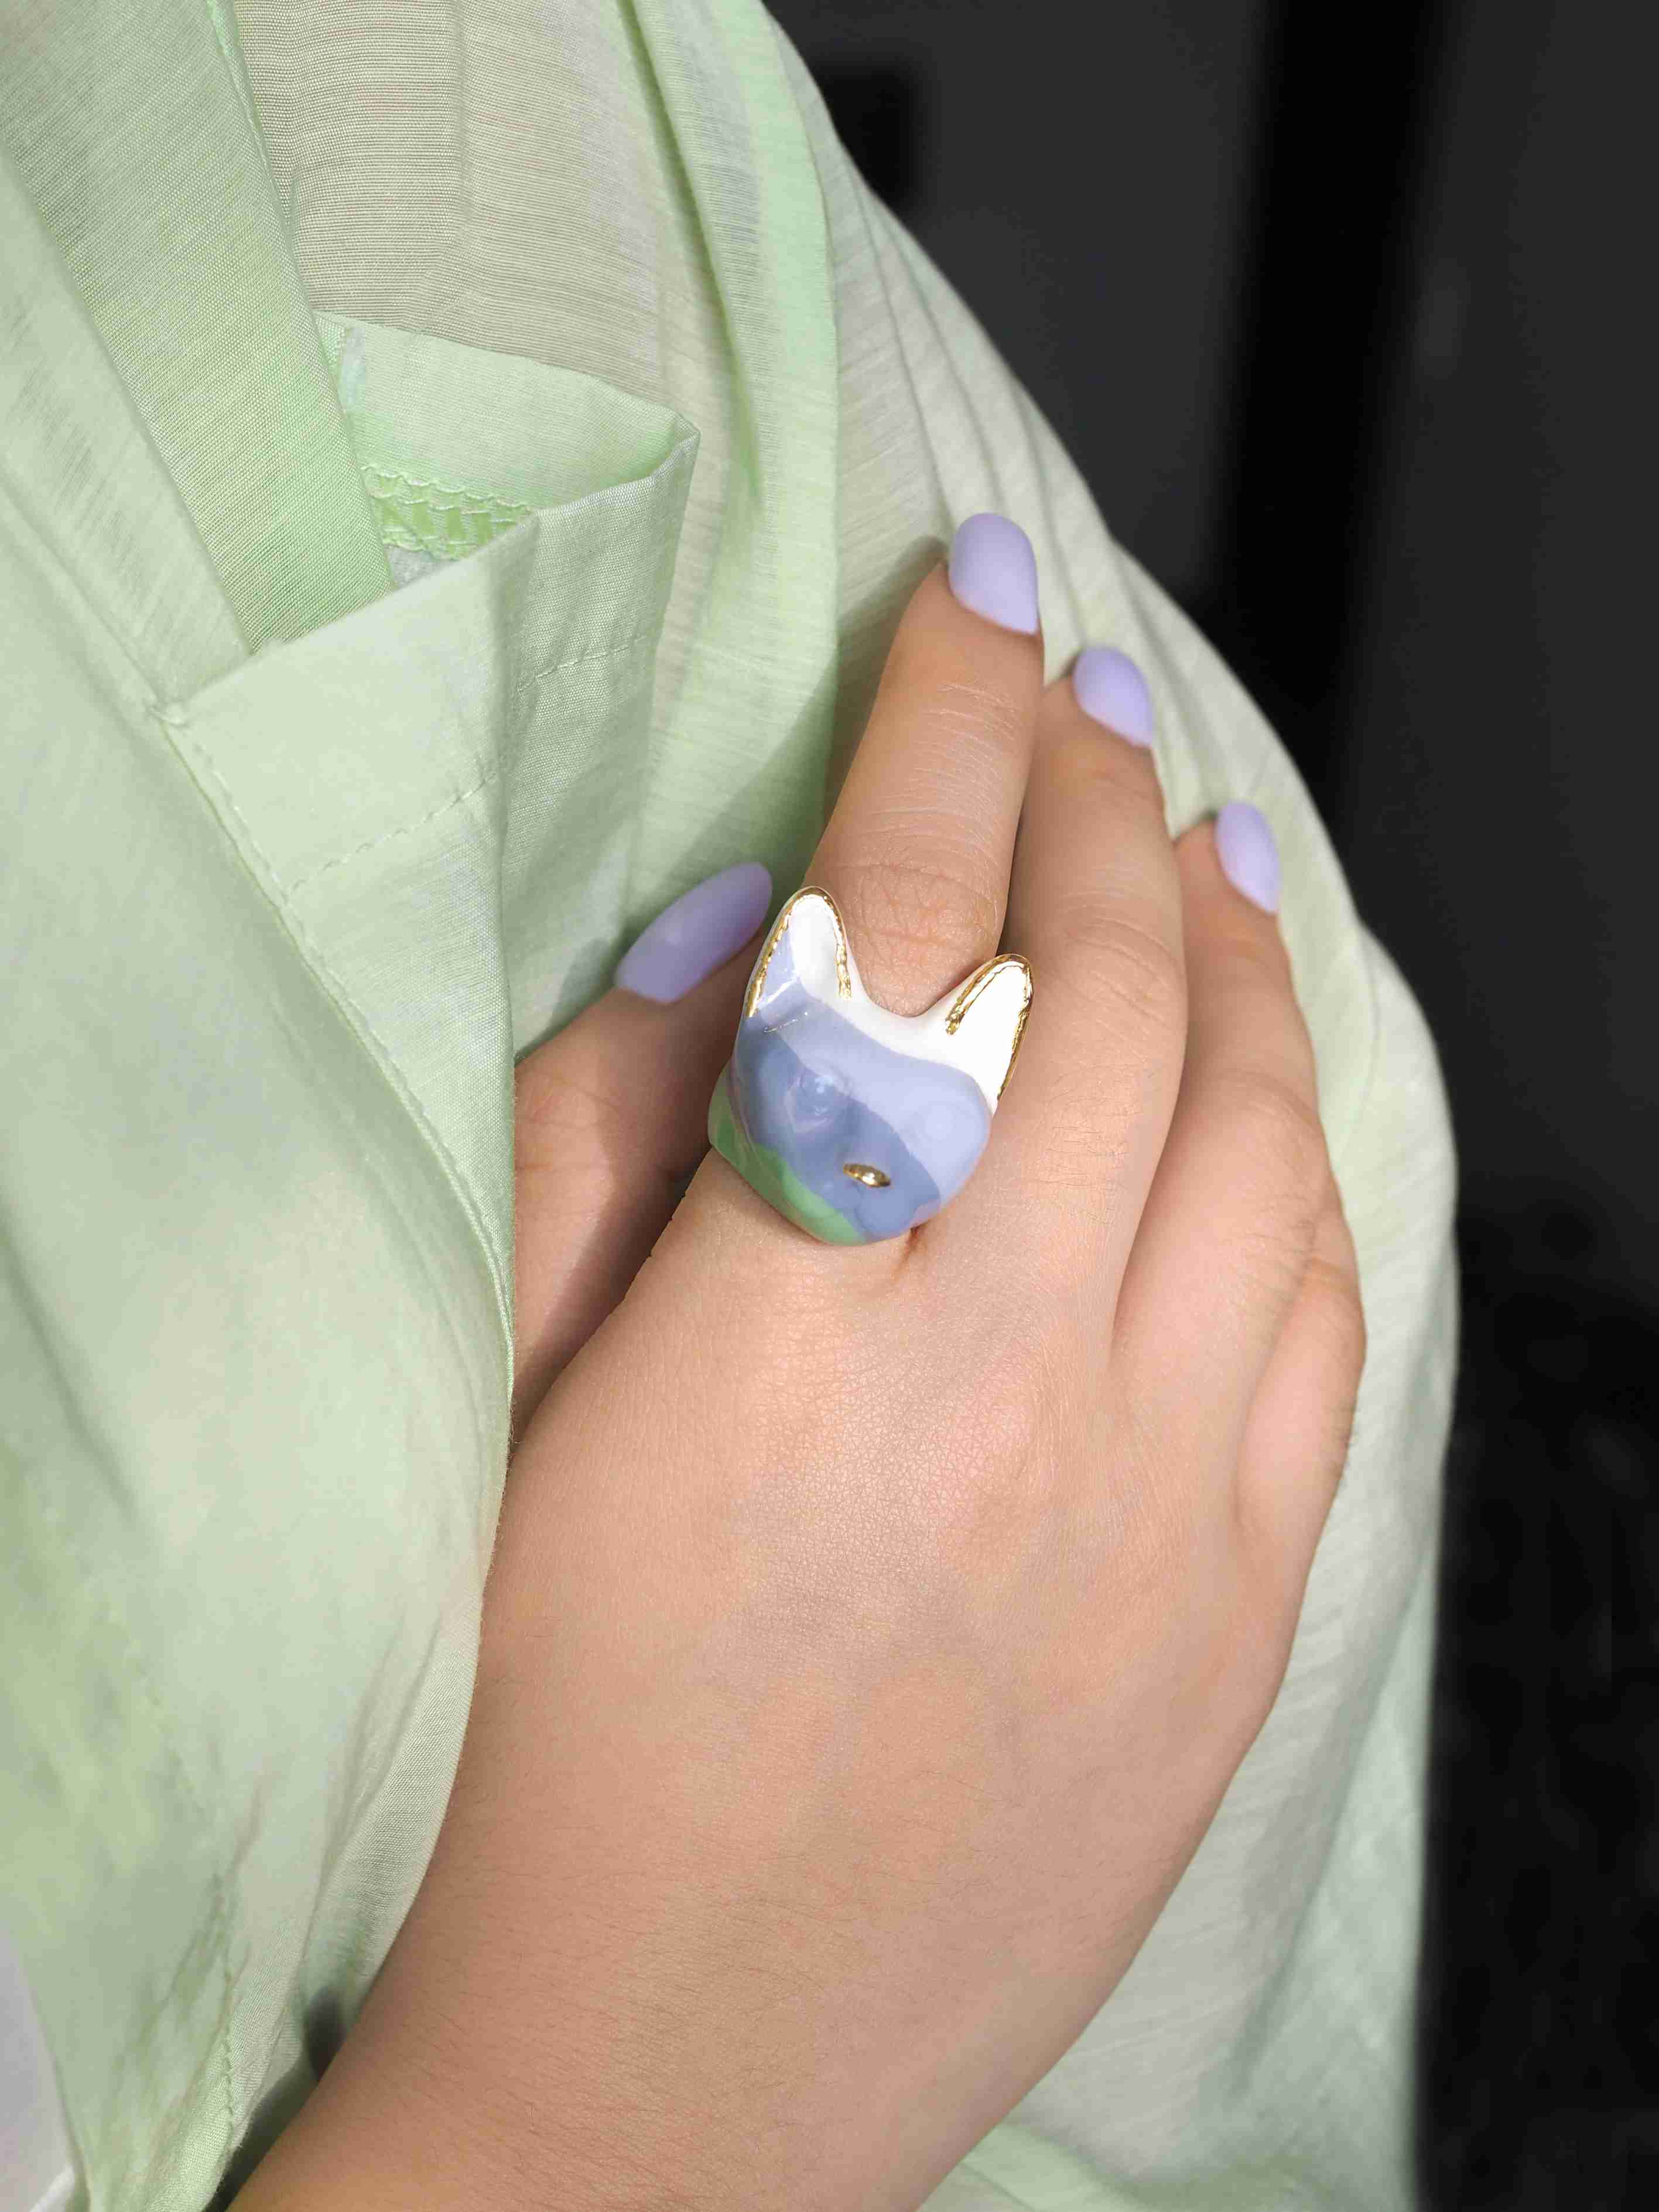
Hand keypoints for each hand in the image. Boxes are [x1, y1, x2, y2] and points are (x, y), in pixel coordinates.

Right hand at [238, 525, 1364, 2211]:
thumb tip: (760, 928)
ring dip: (1229, 952)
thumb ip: (613, 1137)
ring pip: (1262, 1131)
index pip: (911, 920)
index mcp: (795, 1314)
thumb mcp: (505, 1412)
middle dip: (1095, 800)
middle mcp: (1014, 1383)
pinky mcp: (1236, 1617)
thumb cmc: (527, 1743)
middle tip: (1073, 699)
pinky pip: (1324, 1313)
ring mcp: (1162, 1508)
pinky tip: (1267, 1078)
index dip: (945, 724)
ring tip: (1188, 844)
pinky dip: (1306, 1150)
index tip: (977, 598)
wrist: (650, 2094)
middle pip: (1114, 991)